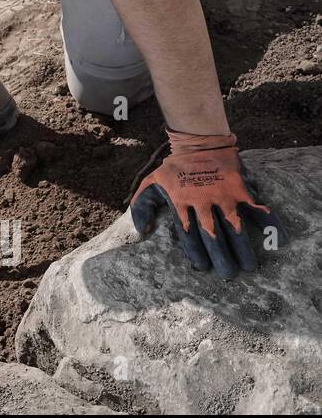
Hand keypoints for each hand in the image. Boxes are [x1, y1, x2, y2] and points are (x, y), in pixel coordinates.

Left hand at [130, 131, 285, 279]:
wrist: (198, 142)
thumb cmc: (174, 167)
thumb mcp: (151, 182)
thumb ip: (142, 206)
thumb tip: (141, 231)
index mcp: (181, 202)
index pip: (188, 234)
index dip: (196, 253)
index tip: (202, 268)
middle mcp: (202, 201)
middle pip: (212, 235)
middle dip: (221, 258)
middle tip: (228, 275)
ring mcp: (222, 194)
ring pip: (233, 226)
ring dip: (242, 248)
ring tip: (249, 267)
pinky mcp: (239, 187)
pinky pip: (255, 207)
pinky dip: (267, 222)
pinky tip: (277, 239)